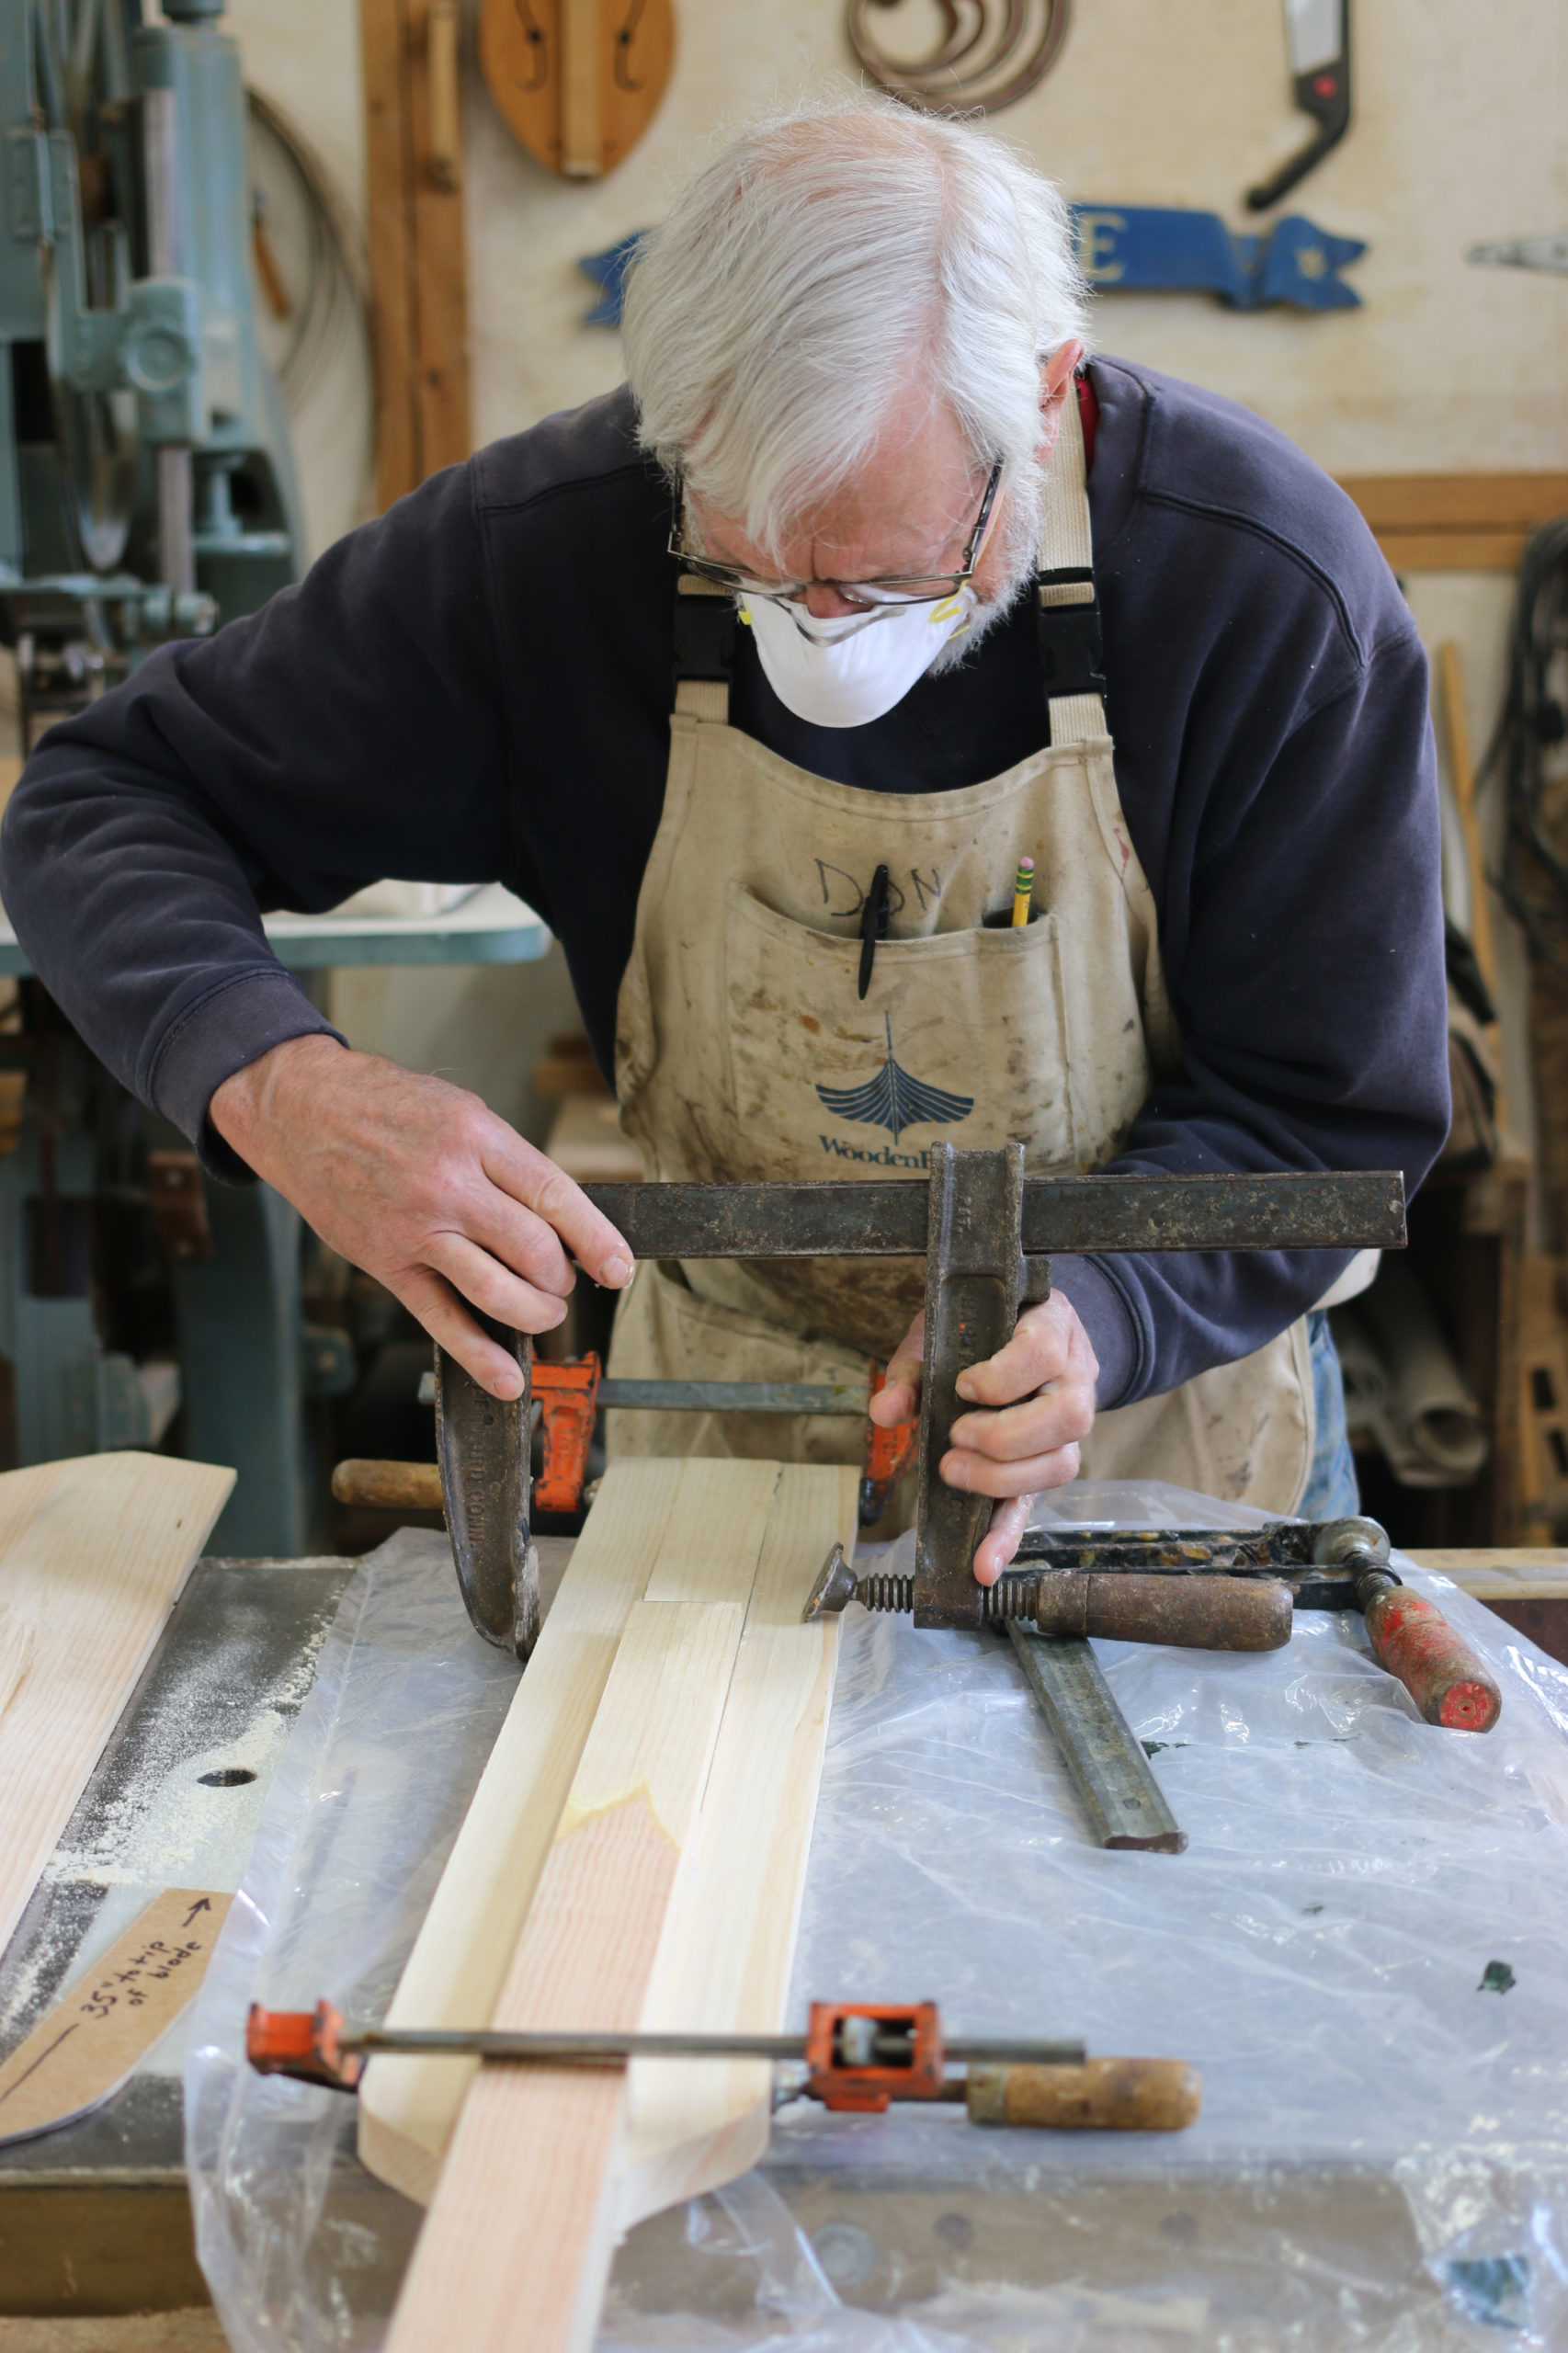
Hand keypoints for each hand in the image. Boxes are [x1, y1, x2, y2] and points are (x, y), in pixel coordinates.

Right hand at [209, 1036, 633, 1398]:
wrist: (301, 1108)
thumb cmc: (385, 1106)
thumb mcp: (460, 1110)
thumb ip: (507, 1162)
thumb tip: (560, 1215)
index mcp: (478, 1138)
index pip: (555, 1196)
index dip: (596, 1240)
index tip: (619, 1268)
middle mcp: (450, 1184)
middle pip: (534, 1250)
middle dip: (561, 1277)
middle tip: (562, 1279)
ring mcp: (417, 1228)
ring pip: (496, 1291)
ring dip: (534, 1312)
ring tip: (541, 1308)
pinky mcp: (387, 1263)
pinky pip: (440, 1319)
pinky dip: (478, 1357)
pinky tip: (506, 1379)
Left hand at [868, 1292, 1097, 1583]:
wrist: (1018, 1333)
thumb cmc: (980, 1330)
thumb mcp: (942, 1334)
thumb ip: (912, 1371)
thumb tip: (886, 1411)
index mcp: (1053, 1326)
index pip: (1045, 1353)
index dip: (1003, 1377)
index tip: (964, 1387)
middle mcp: (1076, 1376)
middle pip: (1068, 1415)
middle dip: (1005, 1437)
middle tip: (956, 1438)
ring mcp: (1073, 1422)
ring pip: (1064, 1461)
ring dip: (1003, 1478)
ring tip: (955, 1471)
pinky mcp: (1049, 1462)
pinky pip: (1040, 1502)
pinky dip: (1007, 1535)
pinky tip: (983, 1563)